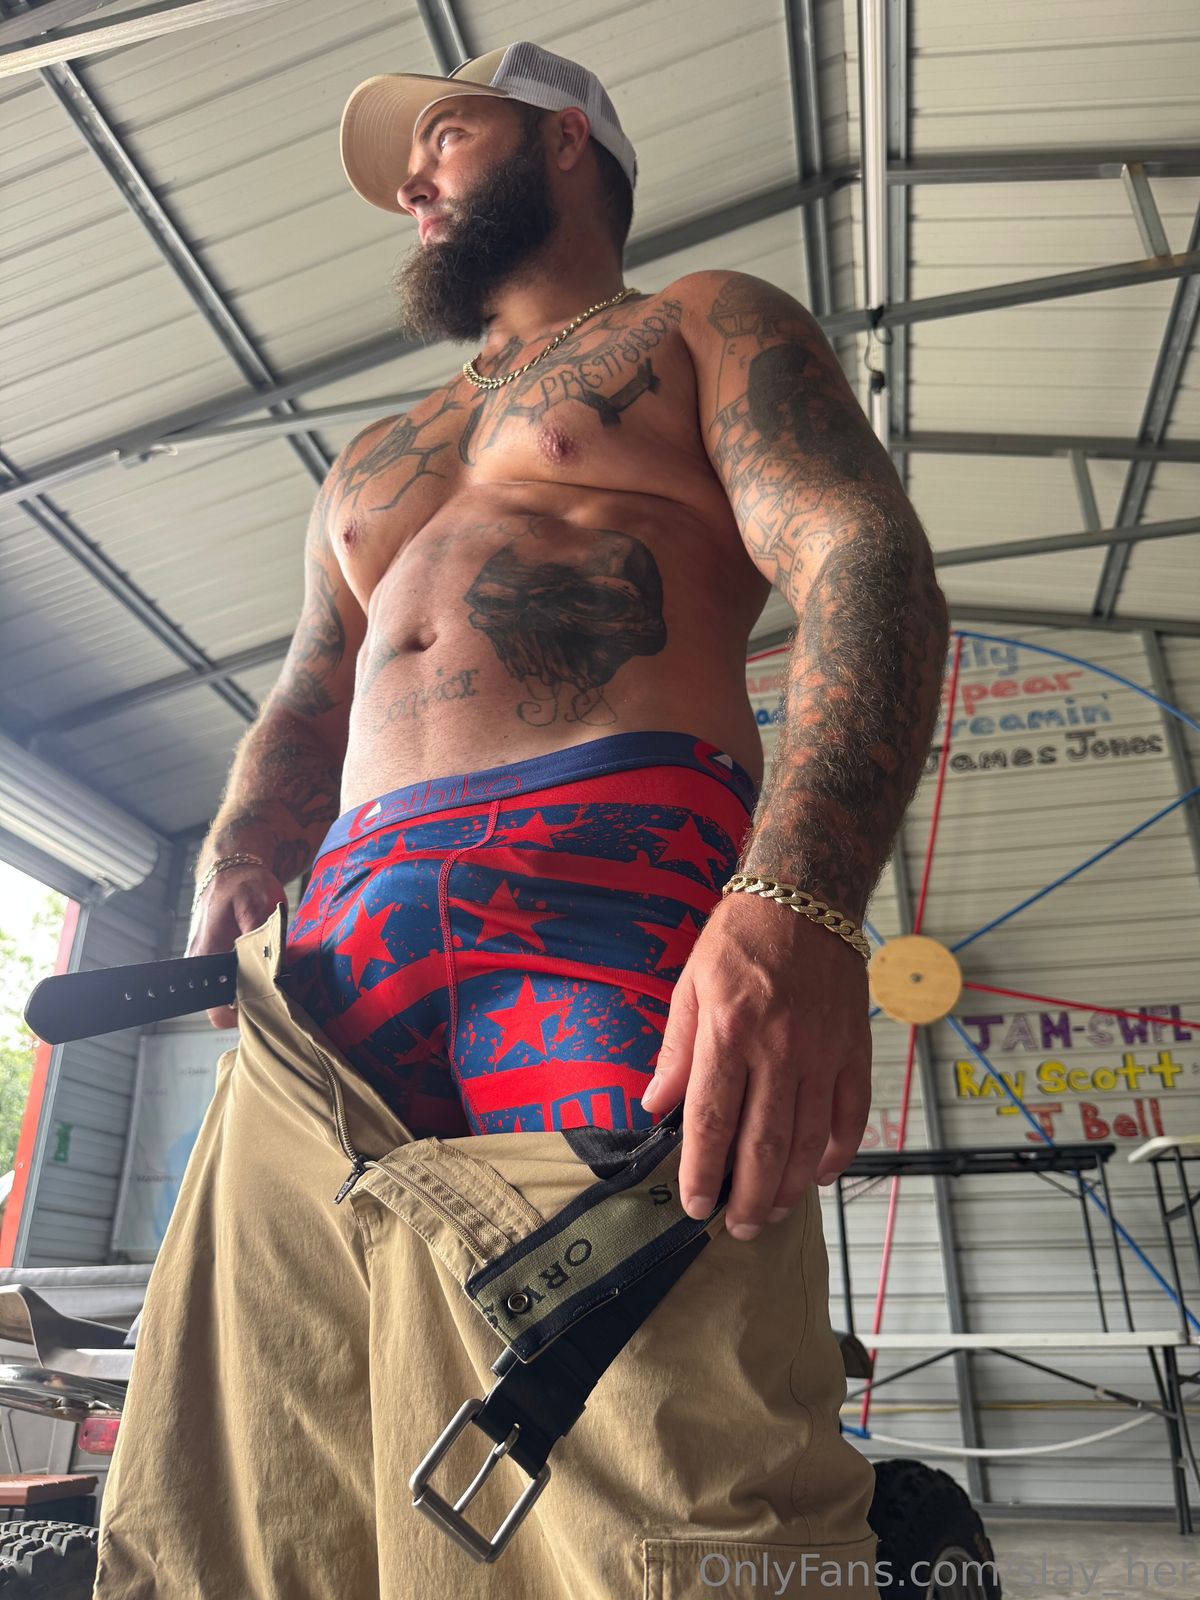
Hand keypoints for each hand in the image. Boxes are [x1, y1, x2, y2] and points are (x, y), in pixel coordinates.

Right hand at [185, 865, 287, 1028]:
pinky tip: (272, 969)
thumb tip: (269, 965)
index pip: (216, 1011)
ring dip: (255, 991)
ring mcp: (211, 962)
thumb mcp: (255, 904)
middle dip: (254, 1005)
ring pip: (232, 994)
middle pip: (226, 1008)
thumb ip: (259, 936)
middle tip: (282, 996)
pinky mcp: (222, 957)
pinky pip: (236, 980)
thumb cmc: (241, 883)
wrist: (232, 867)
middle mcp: (203, 965)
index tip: (269, 1008)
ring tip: (280, 983)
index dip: (242, 1016)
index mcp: (205, 958)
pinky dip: (255, 978)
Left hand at [640, 891, 870, 1239]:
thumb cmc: (739, 941)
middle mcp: (778, 1047)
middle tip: (738, 1229)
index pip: (712, 1121)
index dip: (703, 1172)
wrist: (804, 900)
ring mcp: (823, 1051)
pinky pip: (851, 1115)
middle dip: (750, 1198)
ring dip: (792, 1186)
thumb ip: (676, 1052)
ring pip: (810, 1140)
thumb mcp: (690, 987)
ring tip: (773, 1212)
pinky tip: (820, 1174)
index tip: (696, 1206)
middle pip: (764, 1144)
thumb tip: (656, 1107)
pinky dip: (838, 1152)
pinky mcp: (854, 1049)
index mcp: (729, 1032)